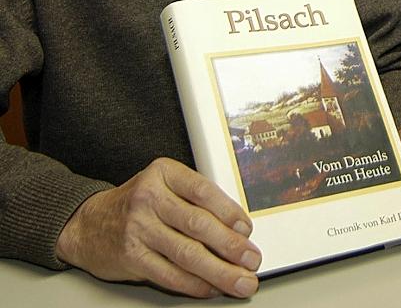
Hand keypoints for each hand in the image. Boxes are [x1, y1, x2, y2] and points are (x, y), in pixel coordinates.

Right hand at [56, 157, 260, 297]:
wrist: (87, 224)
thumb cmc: (136, 203)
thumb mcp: (164, 185)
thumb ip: (194, 199)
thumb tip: (237, 228)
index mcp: (164, 173)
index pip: (203, 191)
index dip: (230, 212)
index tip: (248, 229)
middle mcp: (150, 198)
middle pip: (198, 225)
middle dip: (231, 246)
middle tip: (253, 260)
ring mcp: (138, 229)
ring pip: (187, 254)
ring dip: (219, 271)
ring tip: (241, 281)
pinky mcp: (131, 257)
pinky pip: (169, 274)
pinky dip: (194, 284)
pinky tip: (211, 288)